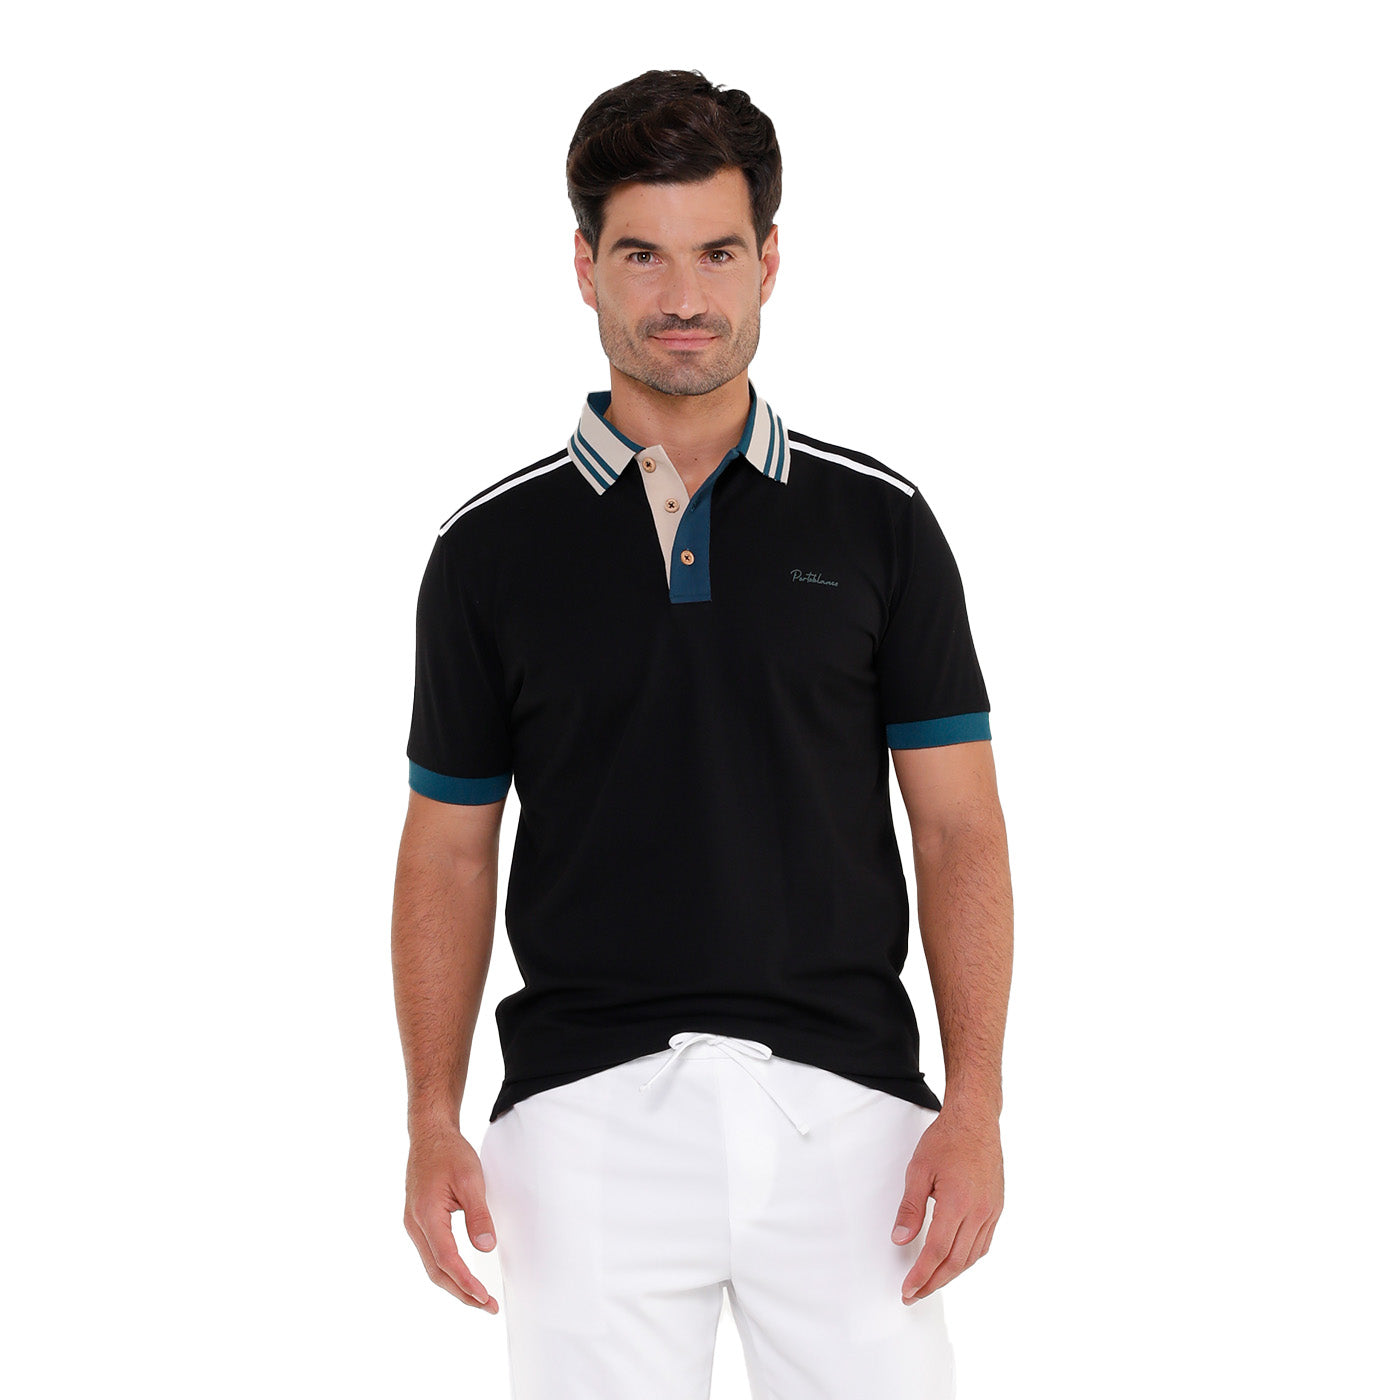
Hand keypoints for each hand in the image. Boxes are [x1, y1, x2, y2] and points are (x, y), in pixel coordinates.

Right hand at [404, 1124, 499, 1313]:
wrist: (429, 1134)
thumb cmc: (449, 1153)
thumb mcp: (471, 1179)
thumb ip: (478, 1214)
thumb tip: (486, 1248)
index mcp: (426, 1215)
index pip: (447, 1259)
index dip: (466, 1282)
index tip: (484, 1297)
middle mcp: (415, 1224)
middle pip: (436, 1271)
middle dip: (461, 1292)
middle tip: (487, 1306)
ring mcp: (414, 1224)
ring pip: (432, 1265)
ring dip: (454, 1284)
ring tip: (478, 1297)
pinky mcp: (418, 1221)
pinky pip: (431, 1253)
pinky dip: (447, 1269)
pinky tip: (462, 1275)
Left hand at [890, 1105, 1003, 1302]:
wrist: (976, 1120)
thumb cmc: (946, 1140)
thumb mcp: (918, 1170)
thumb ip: (910, 1208)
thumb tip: (900, 1240)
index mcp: (958, 1202)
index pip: (938, 1251)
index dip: (922, 1274)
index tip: (908, 1289)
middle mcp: (979, 1211)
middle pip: (956, 1260)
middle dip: (934, 1282)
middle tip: (914, 1295)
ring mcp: (992, 1211)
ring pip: (972, 1256)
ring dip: (951, 1274)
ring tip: (930, 1283)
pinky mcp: (997, 1207)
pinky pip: (983, 1243)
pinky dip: (967, 1258)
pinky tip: (954, 1262)